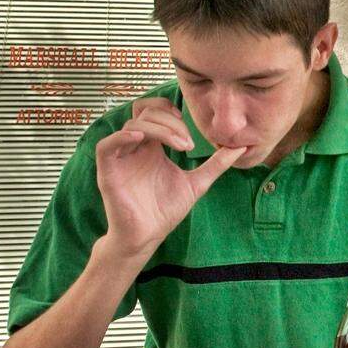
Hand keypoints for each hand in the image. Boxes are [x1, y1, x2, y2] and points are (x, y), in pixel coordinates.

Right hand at [95, 97, 244, 256]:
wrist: (148, 235)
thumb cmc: (166, 210)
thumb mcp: (197, 183)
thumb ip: (216, 164)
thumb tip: (242, 147)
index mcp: (153, 146)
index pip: (155, 112)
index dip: (171, 113)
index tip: (191, 132)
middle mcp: (136, 147)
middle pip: (145, 113)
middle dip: (171, 123)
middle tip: (189, 145)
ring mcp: (121, 158)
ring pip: (132, 125)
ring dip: (160, 130)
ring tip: (182, 148)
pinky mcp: (108, 171)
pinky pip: (105, 145)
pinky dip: (121, 137)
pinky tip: (142, 139)